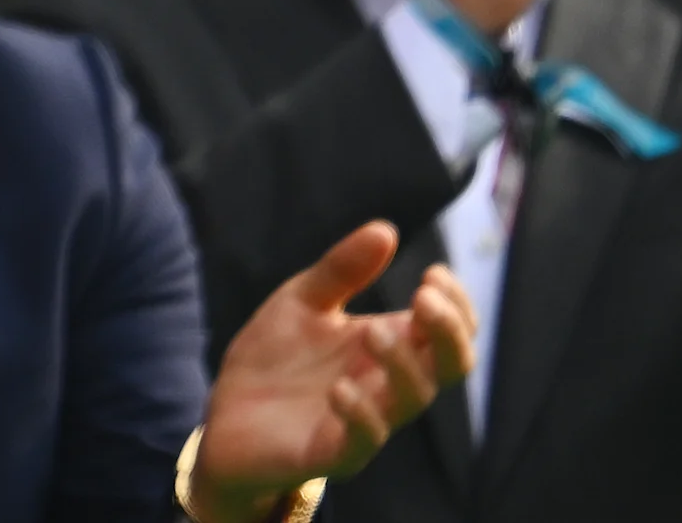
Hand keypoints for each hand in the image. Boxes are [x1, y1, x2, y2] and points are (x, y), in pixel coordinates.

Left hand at [190, 223, 476, 522]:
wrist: (227, 414)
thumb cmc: (274, 359)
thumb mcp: (302, 301)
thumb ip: (341, 270)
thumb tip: (386, 229)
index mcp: (388, 345)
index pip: (449, 332)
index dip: (455, 305)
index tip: (433, 273)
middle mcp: (387, 383)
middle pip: (450, 366)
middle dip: (450, 332)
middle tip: (424, 297)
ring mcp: (365, 420)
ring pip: (412, 399)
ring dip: (402, 364)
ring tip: (373, 331)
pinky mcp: (332, 452)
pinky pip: (363, 441)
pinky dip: (360, 414)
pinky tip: (340, 388)